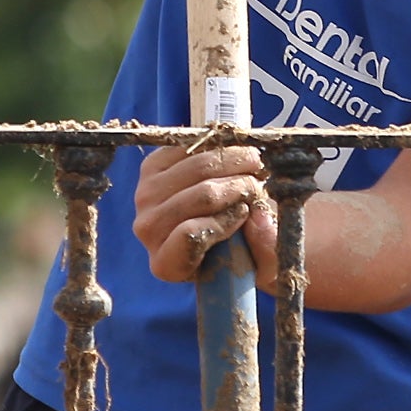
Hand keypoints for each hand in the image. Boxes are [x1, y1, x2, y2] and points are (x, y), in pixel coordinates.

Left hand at [130, 139, 277, 282]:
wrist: (213, 226)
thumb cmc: (238, 250)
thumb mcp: (263, 262)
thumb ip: (265, 247)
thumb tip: (257, 217)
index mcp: (168, 265)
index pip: (191, 236)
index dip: (226, 220)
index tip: (247, 212)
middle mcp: (148, 232)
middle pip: (201, 196)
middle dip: (240, 184)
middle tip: (260, 183)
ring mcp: (145, 197)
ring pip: (197, 167)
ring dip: (234, 160)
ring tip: (254, 165)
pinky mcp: (150, 167)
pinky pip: (188, 147)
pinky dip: (216, 146)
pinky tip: (232, 154)